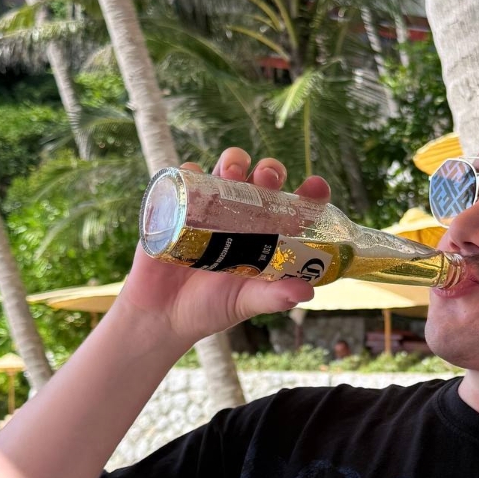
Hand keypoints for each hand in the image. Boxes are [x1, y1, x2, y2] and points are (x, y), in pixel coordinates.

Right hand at [115, 148, 330, 348]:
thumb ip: (274, 297)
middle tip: (267, 179)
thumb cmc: (211, 308)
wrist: (162, 314)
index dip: (309, 193)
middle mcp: (243, 216)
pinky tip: (195, 175)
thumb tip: (307, 292)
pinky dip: (192, 170)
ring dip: (234, 162)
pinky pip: (187, 177)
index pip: (295, 207)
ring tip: (232, 174)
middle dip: (270, 170)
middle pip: (263, 179)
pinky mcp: (179, 206)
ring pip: (228, 169)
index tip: (316, 186)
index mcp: (266, 236)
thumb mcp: (246, 302)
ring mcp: (211, 208)